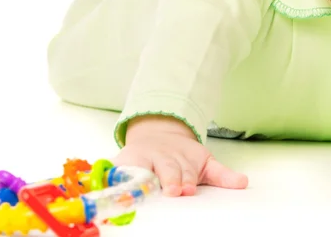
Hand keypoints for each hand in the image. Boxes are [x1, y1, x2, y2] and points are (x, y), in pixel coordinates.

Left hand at [112, 115, 247, 196]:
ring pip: (188, 170)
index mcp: (139, 159)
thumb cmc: (139, 160)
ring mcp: (184, 158)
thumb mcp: (121, 165)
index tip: (144, 188)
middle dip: (171, 180)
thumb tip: (91, 195)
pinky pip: (217, 170)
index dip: (143, 178)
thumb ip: (113, 179)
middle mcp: (163, 157)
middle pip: (168, 169)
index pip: (140, 168)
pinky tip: (240, 183)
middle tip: (175, 190)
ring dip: (189, 178)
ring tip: (190, 188)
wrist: (157, 134)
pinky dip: (229, 177)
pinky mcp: (202, 161)